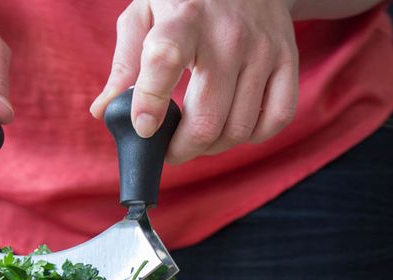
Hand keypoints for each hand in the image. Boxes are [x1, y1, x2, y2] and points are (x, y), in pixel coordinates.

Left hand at [90, 0, 298, 163]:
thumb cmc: (183, 0)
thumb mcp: (144, 14)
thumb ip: (124, 63)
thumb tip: (104, 111)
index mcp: (184, 19)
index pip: (165, 60)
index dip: (151, 102)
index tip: (143, 130)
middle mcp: (228, 36)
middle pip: (207, 118)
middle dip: (180, 150)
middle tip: (167, 150)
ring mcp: (263, 50)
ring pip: (238, 128)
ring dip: (211, 148)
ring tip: (195, 139)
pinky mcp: (287, 60)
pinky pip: (276, 119)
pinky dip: (252, 136)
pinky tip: (232, 126)